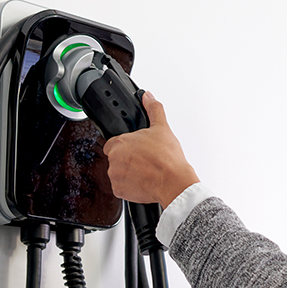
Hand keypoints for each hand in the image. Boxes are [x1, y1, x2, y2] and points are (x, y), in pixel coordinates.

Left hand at [103, 92, 199, 207]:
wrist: (174, 182)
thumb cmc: (168, 158)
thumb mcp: (162, 128)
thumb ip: (153, 109)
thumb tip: (148, 96)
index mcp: (120, 142)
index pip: (113, 142)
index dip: (126, 145)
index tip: (137, 149)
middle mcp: (114, 159)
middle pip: (115, 158)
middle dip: (127, 159)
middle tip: (144, 160)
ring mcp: (115, 176)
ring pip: (117, 173)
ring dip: (128, 172)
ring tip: (145, 171)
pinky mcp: (119, 191)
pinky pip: (120, 187)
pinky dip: (129, 186)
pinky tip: (143, 181)